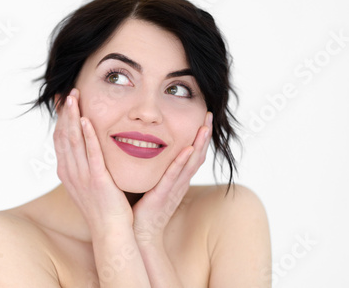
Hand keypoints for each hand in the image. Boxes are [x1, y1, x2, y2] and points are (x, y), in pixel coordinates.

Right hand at [53, 88, 132, 232]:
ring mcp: (82, 176)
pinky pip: (91, 153)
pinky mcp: (97, 179)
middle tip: (66, 91)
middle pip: (63, 135)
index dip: (60, 119)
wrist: (110, 231)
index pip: (59, 139)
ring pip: (74, 140)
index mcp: (67, 172)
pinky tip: (86, 119)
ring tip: (73, 97)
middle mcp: (70, 172)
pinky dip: (87, 135)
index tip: (62, 101)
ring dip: (72, 117)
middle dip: (64, 112)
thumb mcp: (86, 183)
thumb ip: (83, 165)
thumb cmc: (102, 207)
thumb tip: (84, 149)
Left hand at [132, 112, 213, 245]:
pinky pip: (174, 176)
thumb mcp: (154, 185)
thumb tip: (150, 151)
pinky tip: (187, 149)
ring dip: (198, 144)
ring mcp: (174, 189)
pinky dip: (181, 162)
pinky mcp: (163, 194)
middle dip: (204, 135)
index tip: (203, 119)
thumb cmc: (144, 210)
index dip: (200, 137)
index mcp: (178, 180)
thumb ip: (157, 170)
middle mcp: (180, 183)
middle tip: (208, 115)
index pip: (193, 155)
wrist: (140, 233)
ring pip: (190, 163)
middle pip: (197, 155)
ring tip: (204, 126)